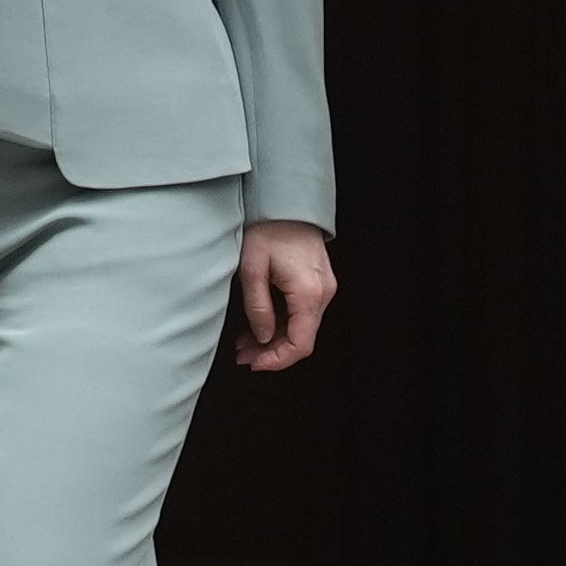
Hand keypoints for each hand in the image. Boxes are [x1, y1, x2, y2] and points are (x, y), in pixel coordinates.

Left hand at [230, 220, 336, 371]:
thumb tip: (262, 337)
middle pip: (301, 339)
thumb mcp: (252, 269)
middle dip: (271, 352)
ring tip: (244, 342)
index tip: (253, 363)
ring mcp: (323, 288)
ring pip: (301, 327)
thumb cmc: (268, 229)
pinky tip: (259, 324)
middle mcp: (323, 293)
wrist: (286, 202)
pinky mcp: (318, 283)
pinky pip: (302, 313)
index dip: (277, 361)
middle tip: (242, 355)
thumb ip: (257, 308)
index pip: (300, 344)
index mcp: (308, 293)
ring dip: (274, 339)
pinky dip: (281, 323)